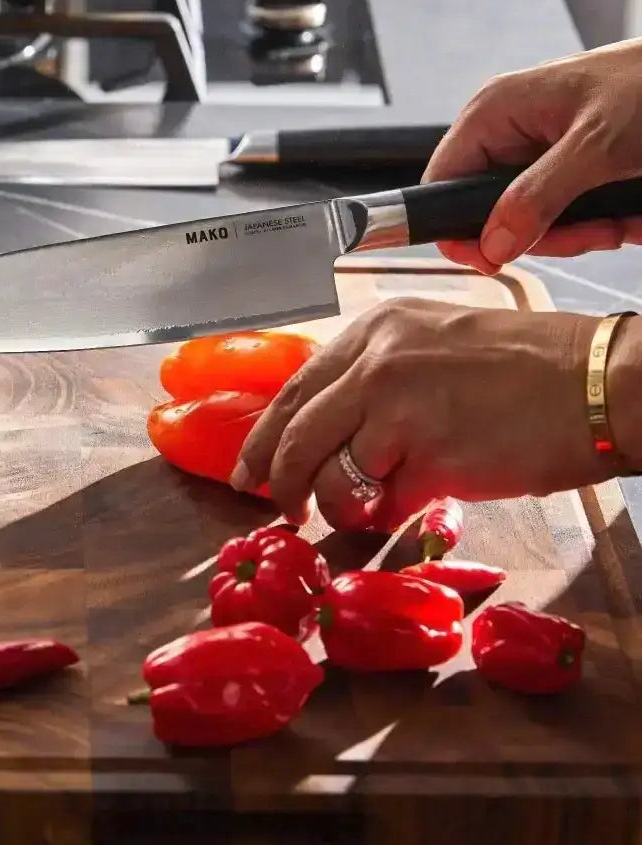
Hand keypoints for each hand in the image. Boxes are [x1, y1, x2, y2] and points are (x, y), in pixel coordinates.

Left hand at [231, 299, 635, 529]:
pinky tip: (417, 500)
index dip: (265, 437)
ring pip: (333, 477)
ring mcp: (399, 409)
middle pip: (296, 435)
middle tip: (282, 508)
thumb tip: (330, 431)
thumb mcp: (433, 345)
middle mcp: (376, 363)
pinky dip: (393, 514)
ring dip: (345, 505)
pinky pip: (386, 504)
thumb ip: (376, 379)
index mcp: (375, 330)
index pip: (294, 387)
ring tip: (378, 501)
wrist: (597, 383)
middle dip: (280, 482)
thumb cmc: (527, 367)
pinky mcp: (430, 457)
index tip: (248, 470)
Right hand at [424, 37, 641, 272]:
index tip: (492, 260)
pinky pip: (559, 211)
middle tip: (589, 235)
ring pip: (528, 219)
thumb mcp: (594, 147)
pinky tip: (621, 215)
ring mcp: (535, 150)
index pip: (442, 182)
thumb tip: (493, 244)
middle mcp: (506, 131)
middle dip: (541, 234)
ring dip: (575, 232)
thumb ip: (539, 197)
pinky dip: (592, 222)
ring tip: (615, 223)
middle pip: (488, 210)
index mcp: (493, 112)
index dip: (458, 227)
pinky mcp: (563, 166)